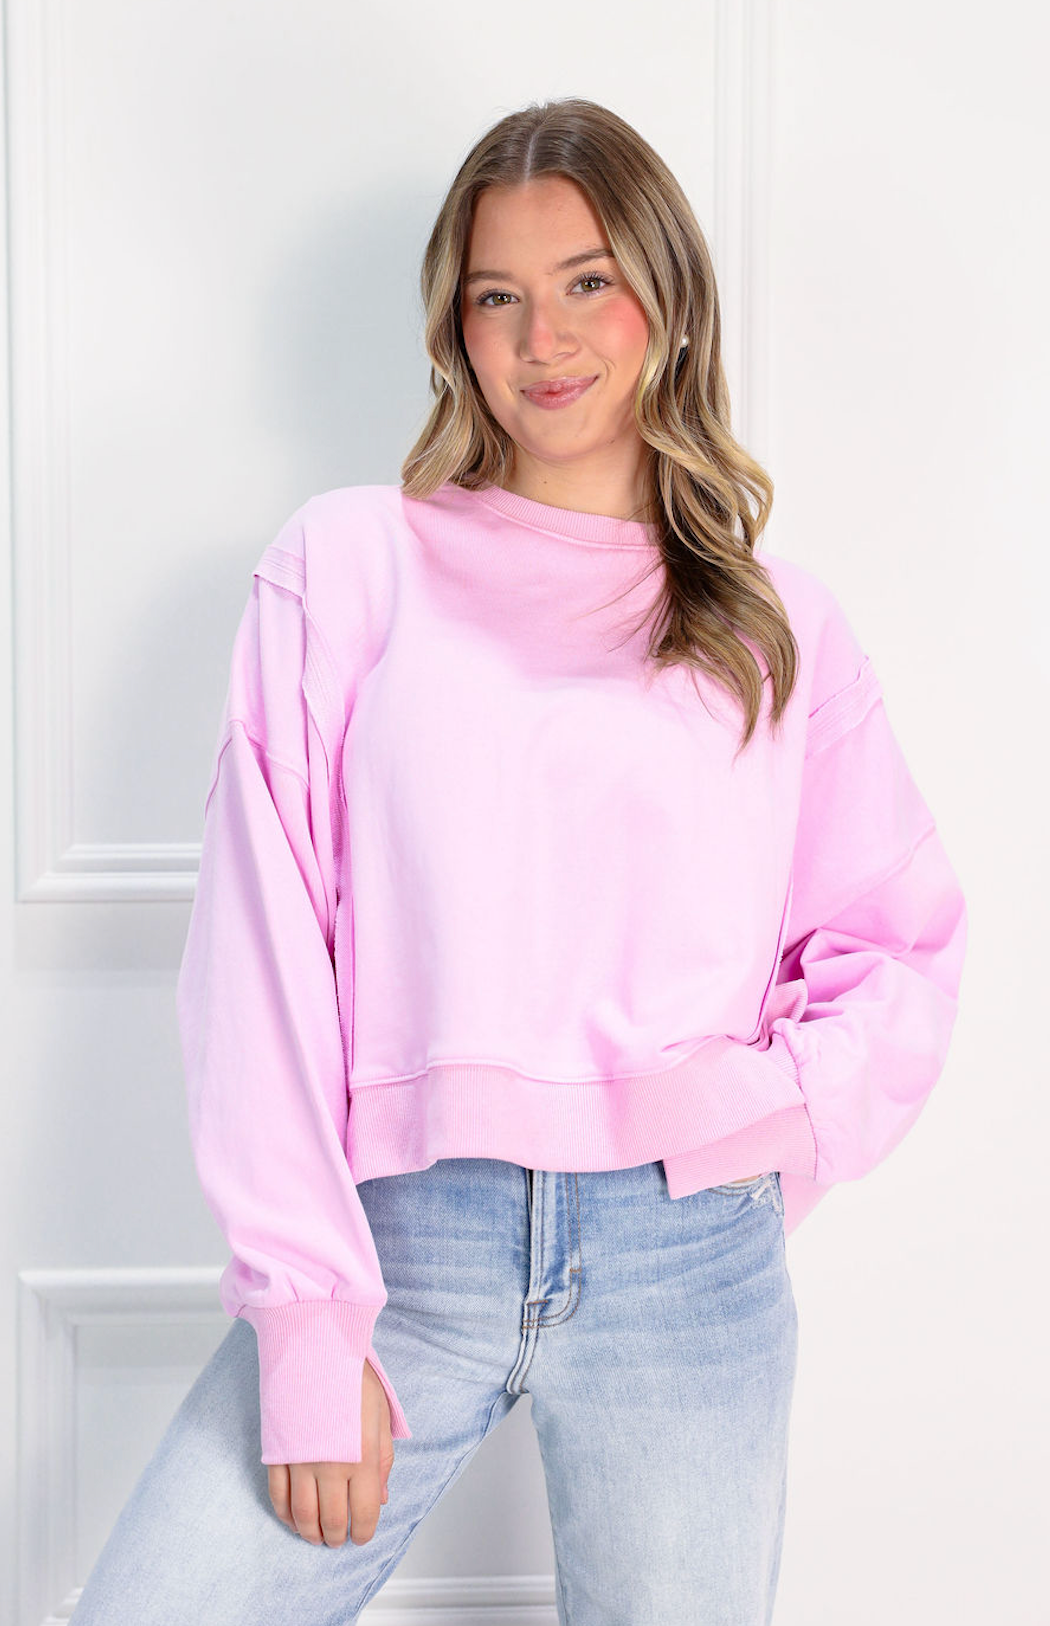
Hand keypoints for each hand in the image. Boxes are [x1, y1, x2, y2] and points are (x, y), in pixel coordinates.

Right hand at [266, 1358, 395, 1545]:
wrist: (315, 1346)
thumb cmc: (353, 1376)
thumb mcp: (381, 1415)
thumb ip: (383, 1461)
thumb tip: (380, 1498)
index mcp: (362, 1458)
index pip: (362, 1514)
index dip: (362, 1533)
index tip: (361, 1537)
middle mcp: (330, 1466)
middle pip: (331, 1520)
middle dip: (336, 1537)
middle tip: (338, 1541)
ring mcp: (301, 1461)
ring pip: (302, 1515)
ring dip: (309, 1533)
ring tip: (316, 1536)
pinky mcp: (278, 1452)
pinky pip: (278, 1495)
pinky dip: (285, 1514)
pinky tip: (292, 1519)